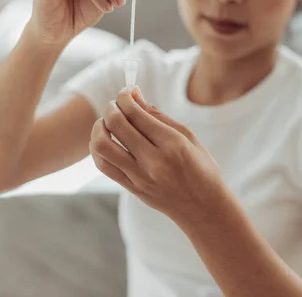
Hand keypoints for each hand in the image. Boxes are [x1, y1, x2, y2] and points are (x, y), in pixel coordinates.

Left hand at [89, 87, 224, 222]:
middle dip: (111, 107)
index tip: (126, 92)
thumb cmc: (201, 169)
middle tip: (116, 104)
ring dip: (99, 127)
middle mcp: (153, 161)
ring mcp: (139, 177)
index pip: (136, 113)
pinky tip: (106, 140)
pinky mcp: (131, 188)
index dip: (125, 97)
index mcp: (172, 144)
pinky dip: (98, 148)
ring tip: (107, 122)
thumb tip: (134, 96)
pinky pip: (103, 165)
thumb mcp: (189, 137)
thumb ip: (159, 116)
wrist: (203, 209)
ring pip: (102, 145)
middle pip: (116, 125)